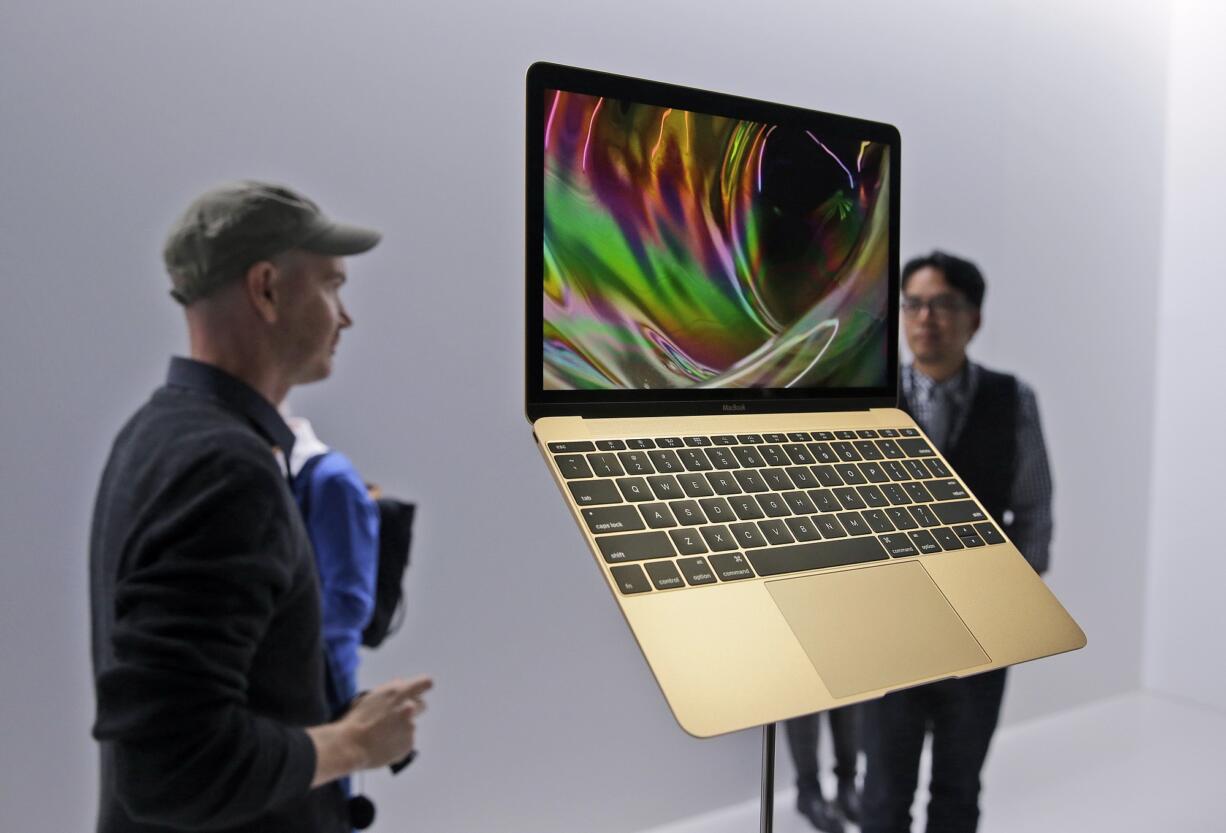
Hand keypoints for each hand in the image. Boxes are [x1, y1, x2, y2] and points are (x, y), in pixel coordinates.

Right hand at [308, 675, 432, 785]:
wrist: (350, 745)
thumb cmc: (356, 720)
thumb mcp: (372, 696)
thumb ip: (391, 690)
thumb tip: (402, 684)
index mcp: (398, 692)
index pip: (425, 683)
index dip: (422, 687)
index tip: (419, 692)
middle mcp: (408, 707)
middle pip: (422, 705)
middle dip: (413, 710)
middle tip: (397, 717)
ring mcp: (410, 726)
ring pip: (410, 725)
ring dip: (401, 729)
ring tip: (382, 735)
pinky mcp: (409, 743)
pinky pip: (406, 742)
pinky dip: (398, 744)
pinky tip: (384, 745)